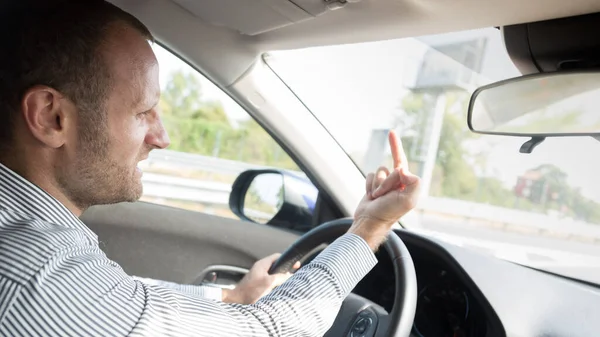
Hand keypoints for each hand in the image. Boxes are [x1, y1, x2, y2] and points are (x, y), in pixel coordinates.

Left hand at [222, 253, 300, 304]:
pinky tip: (278, 289)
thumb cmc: (250, 291)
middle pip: (276, 265)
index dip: (287, 260)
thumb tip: (289, 275)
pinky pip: (270, 281)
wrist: (237, 300)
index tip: (295, 264)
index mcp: (262, 264)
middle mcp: (260, 268)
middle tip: (292, 274)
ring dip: (280, 277)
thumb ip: (280, 277)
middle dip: (285, 270)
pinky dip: (275, 283)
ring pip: (274, 274)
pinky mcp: (258, 284)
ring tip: (286, 282)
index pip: (277, 257)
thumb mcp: (268, 282)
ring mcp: (259, 276)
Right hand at [350, 130, 420, 249]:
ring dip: (377, 185)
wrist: (370, 221)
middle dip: (386, 182)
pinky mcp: (374, 185)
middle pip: (391, 169)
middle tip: (384, 196)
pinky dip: (369, 185)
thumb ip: (414, 183)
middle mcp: (399, 182)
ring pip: (379, 171)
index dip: (397, 146)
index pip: (403, 161)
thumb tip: (403, 169)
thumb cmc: (389, 213)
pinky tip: (371, 197)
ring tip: (377, 198)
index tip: (391, 132)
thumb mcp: (408, 200)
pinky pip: (370, 175)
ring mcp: (386, 183)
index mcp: (409, 184)